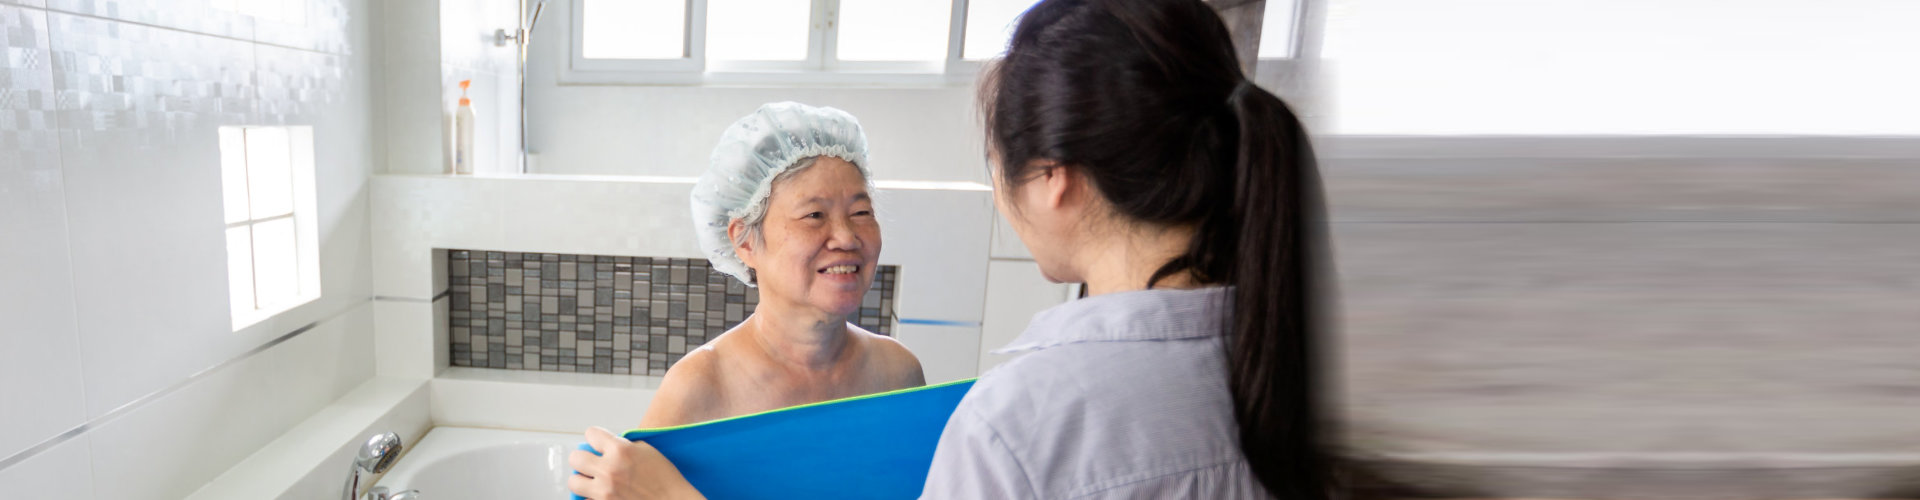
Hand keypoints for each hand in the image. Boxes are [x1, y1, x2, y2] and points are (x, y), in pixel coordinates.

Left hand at [568, 426, 704, 499]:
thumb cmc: (665, 478)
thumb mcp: (646, 450)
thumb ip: (622, 446)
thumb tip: (603, 446)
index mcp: (621, 450)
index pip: (591, 434)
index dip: (595, 438)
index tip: (598, 442)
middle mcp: (609, 469)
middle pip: (576, 458)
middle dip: (583, 458)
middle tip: (591, 462)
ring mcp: (605, 490)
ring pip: (574, 482)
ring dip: (582, 479)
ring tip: (592, 480)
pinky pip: (584, 499)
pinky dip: (590, 497)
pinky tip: (602, 493)